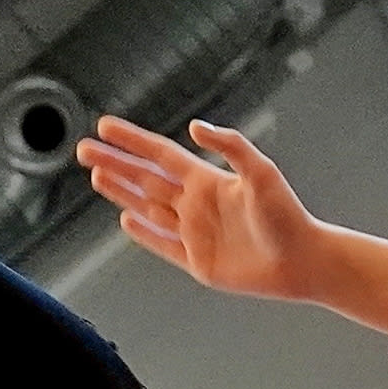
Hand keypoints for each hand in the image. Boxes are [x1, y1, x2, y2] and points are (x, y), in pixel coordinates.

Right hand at [77, 116, 324, 299]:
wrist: (304, 261)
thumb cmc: (288, 216)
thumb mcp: (263, 173)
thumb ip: (231, 147)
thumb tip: (194, 127)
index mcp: (208, 180)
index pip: (160, 155)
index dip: (132, 140)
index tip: (105, 127)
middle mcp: (196, 204)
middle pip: (145, 179)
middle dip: (115, 164)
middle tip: (83, 150)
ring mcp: (194, 233)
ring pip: (148, 208)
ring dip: (121, 192)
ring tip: (96, 176)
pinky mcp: (197, 261)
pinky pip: (162, 245)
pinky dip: (143, 233)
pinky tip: (126, 221)